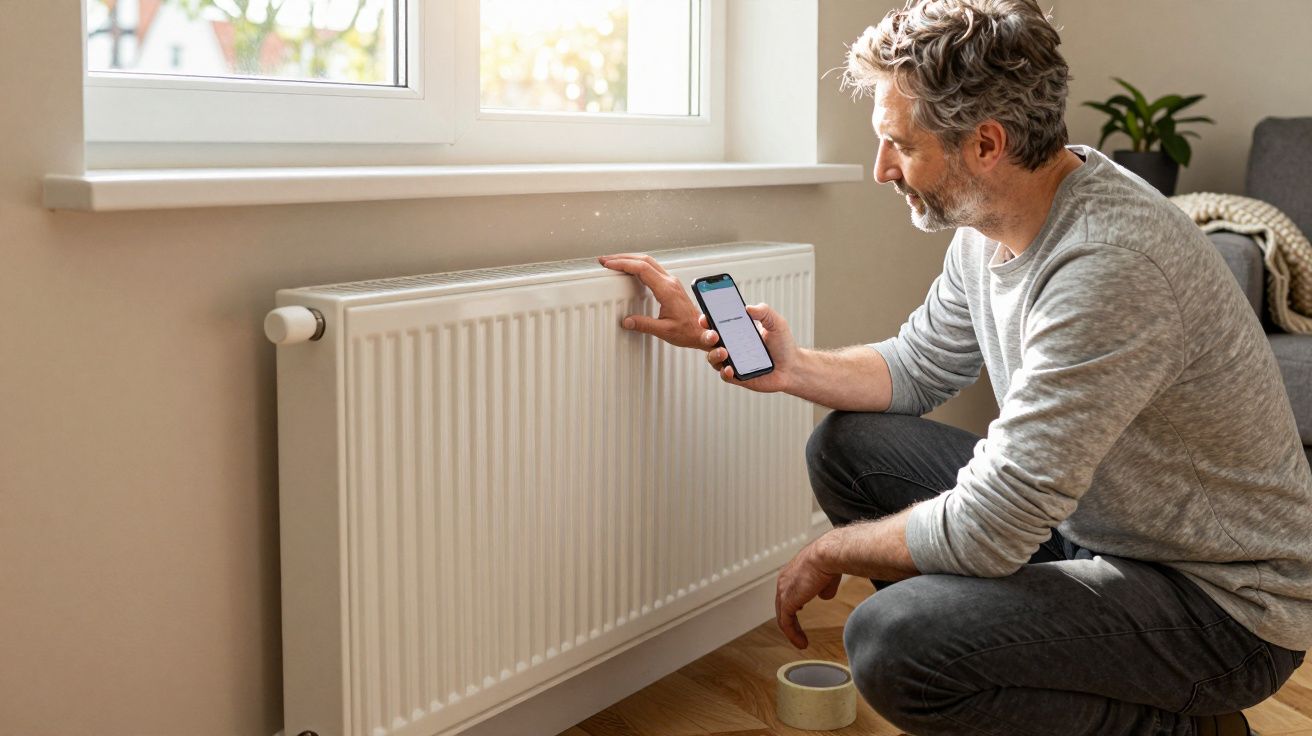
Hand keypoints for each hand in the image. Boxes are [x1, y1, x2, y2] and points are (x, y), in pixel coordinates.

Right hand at [598, 253, 718, 350]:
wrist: (702, 331)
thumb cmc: (688, 331)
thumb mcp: (664, 331)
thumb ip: (644, 325)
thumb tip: (627, 321)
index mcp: (667, 290)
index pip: (642, 269)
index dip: (623, 264)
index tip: (609, 265)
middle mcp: (670, 282)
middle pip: (644, 260)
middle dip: (623, 257)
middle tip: (606, 259)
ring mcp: (671, 282)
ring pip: (648, 261)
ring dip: (630, 259)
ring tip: (614, 261)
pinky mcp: (670, 285)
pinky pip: (652, 268)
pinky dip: (637, 265)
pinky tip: (629, 269)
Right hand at [702, 303, 797, 393]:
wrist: (792, 367)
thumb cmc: (783, 344)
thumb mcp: (776, 323)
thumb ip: (764, 311)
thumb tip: (748, 307)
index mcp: (736, 330)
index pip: (717, 323)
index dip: (707, 319)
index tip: (705, 317)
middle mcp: (731, 345)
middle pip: (710, 340)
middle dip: (706, 336)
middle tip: (714, 334)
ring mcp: (732, 361)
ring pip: (713, 358)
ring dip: (714, 354)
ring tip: (724, 352)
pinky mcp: (737, 376)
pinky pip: (724, 375)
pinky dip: (724, 372)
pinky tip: (730, 369)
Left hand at [775, 535, 842, 649]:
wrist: (827, 555)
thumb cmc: (830, 559)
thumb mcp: (827, 576)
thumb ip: (824, 588)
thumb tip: (824, 597)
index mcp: (791, 572)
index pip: (787, 591)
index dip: (793, 602)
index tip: (800, 610)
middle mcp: (783, 581)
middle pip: (782, 604)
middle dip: (789, 619)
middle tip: (797, 631)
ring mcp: (783, 591)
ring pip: (783, 616)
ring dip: (792, 631)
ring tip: (801, 642)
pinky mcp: (787, 601)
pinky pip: (786, 623)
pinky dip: (793, 635)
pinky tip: (802, 643)